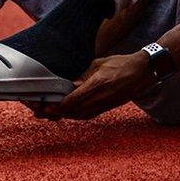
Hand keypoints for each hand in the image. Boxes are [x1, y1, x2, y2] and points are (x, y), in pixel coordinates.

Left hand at [27, 53, 156, 120]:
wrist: (142, 72)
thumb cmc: (120, 64)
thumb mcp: (97, 65)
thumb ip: (82, 76)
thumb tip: (66, 84)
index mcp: (96, 86)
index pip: (71, 101)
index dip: (55, 106)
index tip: (43, 104)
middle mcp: (98, 99)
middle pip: (71, 112)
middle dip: (53, 112)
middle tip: (37, 108)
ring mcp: (103, 106)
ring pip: (77, 116)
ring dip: (61, 115)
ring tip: (46, 111)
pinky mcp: (105, 108)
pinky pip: (85, 115)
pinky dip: (72, 115)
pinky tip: (63, 112)